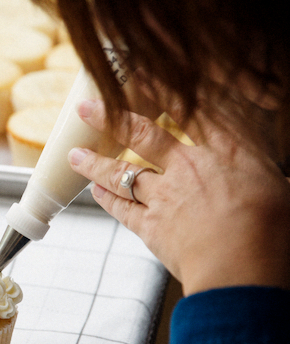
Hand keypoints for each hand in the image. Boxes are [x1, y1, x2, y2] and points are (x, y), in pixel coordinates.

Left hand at [68, 99, 289, 295]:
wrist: (242, 269)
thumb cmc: (275, 233)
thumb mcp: (281, 188)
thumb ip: (263, 174)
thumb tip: (274, 178)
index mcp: (228, 152)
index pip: (192, 110)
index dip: (163, 89)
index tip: (141, 73)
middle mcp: (189, 167)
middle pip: (143, 134)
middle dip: (111, 117)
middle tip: (87, 108)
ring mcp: (165, 197)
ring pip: (121, 172)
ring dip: (95, 162)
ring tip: (75, 154)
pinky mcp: (151, 227)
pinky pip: (122, 209)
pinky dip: (106, 199)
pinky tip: (94, 190)